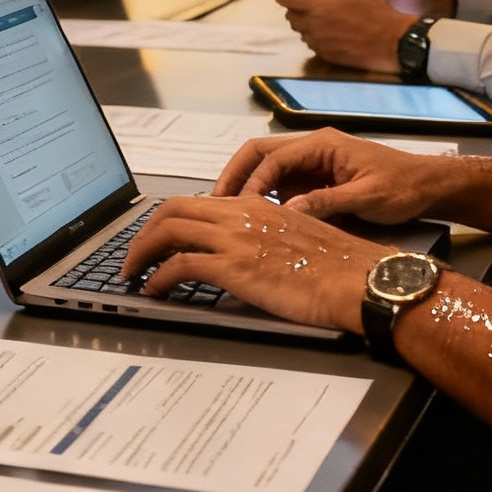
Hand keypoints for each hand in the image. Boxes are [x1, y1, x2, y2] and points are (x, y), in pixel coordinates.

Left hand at [121, 194, 390, 330]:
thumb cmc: (340, 266)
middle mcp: (240, 214)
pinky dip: (159, 277)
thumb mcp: (296, 237)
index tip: (157, 236)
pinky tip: (155, 290)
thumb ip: (266, 236)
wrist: (359, 280)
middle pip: (173, 210)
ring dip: (142, 252)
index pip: (197, 201)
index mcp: (255, 206)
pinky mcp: (234, 267)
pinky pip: (181, 265)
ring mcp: (235, 239)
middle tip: (133, 254)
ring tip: (132, 272)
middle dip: (144, 232)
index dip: (168, 218)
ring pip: (169, 231)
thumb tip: (246, 253)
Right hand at [214, 126, 457, 224]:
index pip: (273, 158)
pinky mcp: (318, 182)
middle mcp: (313, 150)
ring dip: (248, 190)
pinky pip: (283, 188)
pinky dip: (266, 201)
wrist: (430, 187)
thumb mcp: (368, 197)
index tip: (238, 205)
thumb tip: (289, 213)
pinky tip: (258, 222)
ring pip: (268, 172)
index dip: (251, 180)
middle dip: (236, 176)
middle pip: (260, 156)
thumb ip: (327, 203)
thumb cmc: (405, 186)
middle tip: (215, 203)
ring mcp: (314, 166)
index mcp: (323, 145)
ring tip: (230, 216)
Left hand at [275, 0, 416, 72]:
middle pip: (290, 15)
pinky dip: (317, 36)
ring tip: (324, 18)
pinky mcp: (324, 55)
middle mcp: (312, 24)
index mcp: (316, 3)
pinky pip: (312, 43)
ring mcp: (317, 41)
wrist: (391, 41)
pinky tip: (333, 32)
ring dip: (306, 23)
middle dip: (296, 7)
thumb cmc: (375, 11)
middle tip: (310, 3)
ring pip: (301, 30)